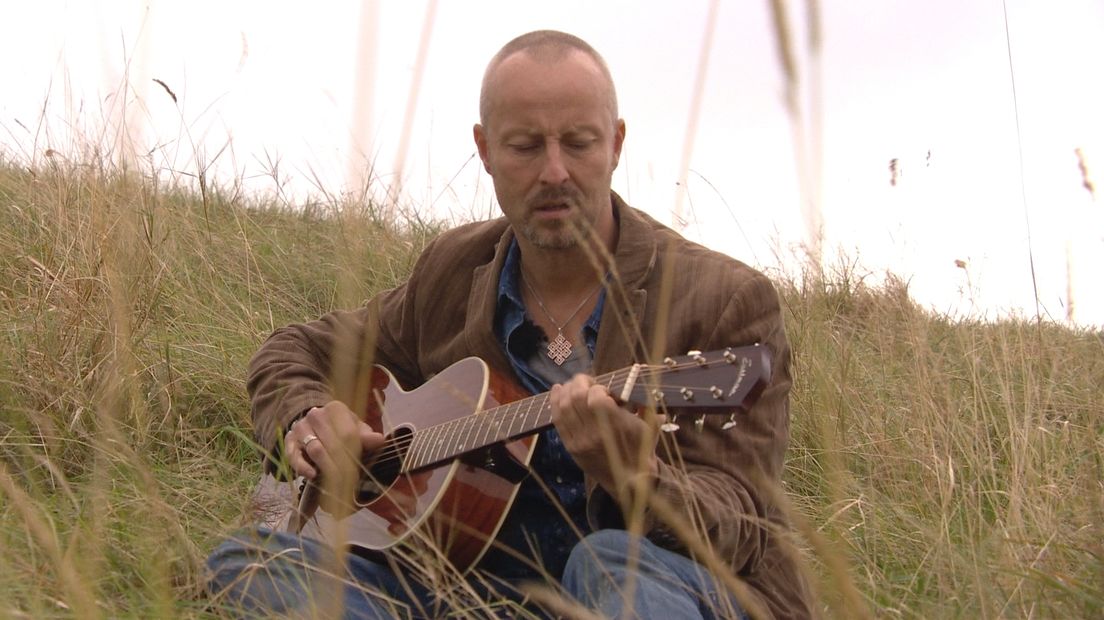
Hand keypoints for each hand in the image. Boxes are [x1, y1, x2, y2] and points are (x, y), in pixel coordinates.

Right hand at [284, 401, 386, 513]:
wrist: (314, 425)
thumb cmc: (340, 429)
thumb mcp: (356, 429)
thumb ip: (366, 436)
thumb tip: (380, 440)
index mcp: (335, 409)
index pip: (348, 433)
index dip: (355, 453)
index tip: (360, 469)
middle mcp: (315, 415)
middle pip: (331, 443)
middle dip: (342, 464)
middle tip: (350, 481)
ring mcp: (300, 428)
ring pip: (315, 450)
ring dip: (327, 467)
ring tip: (337, 482)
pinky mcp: (289, 442)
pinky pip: (294, 456)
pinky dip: (303, 467)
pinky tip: (312, 476)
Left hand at [550, 374, 661, 495]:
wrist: (630, 481)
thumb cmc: (641, 450)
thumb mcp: (650, 427)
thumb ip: (645, 405)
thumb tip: (641, 386)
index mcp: (615, 425)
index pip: (596, 395)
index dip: (598, 386)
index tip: (604, 389)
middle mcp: (595, 433)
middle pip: (577, 397)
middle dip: (580, 382)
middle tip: (586, 381)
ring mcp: (580, 440)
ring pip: (564, 407)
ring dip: (566, 390)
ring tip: (572, 385)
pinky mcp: (571, 447)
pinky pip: (558, 421)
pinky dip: (555, 403)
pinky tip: (557, 390)